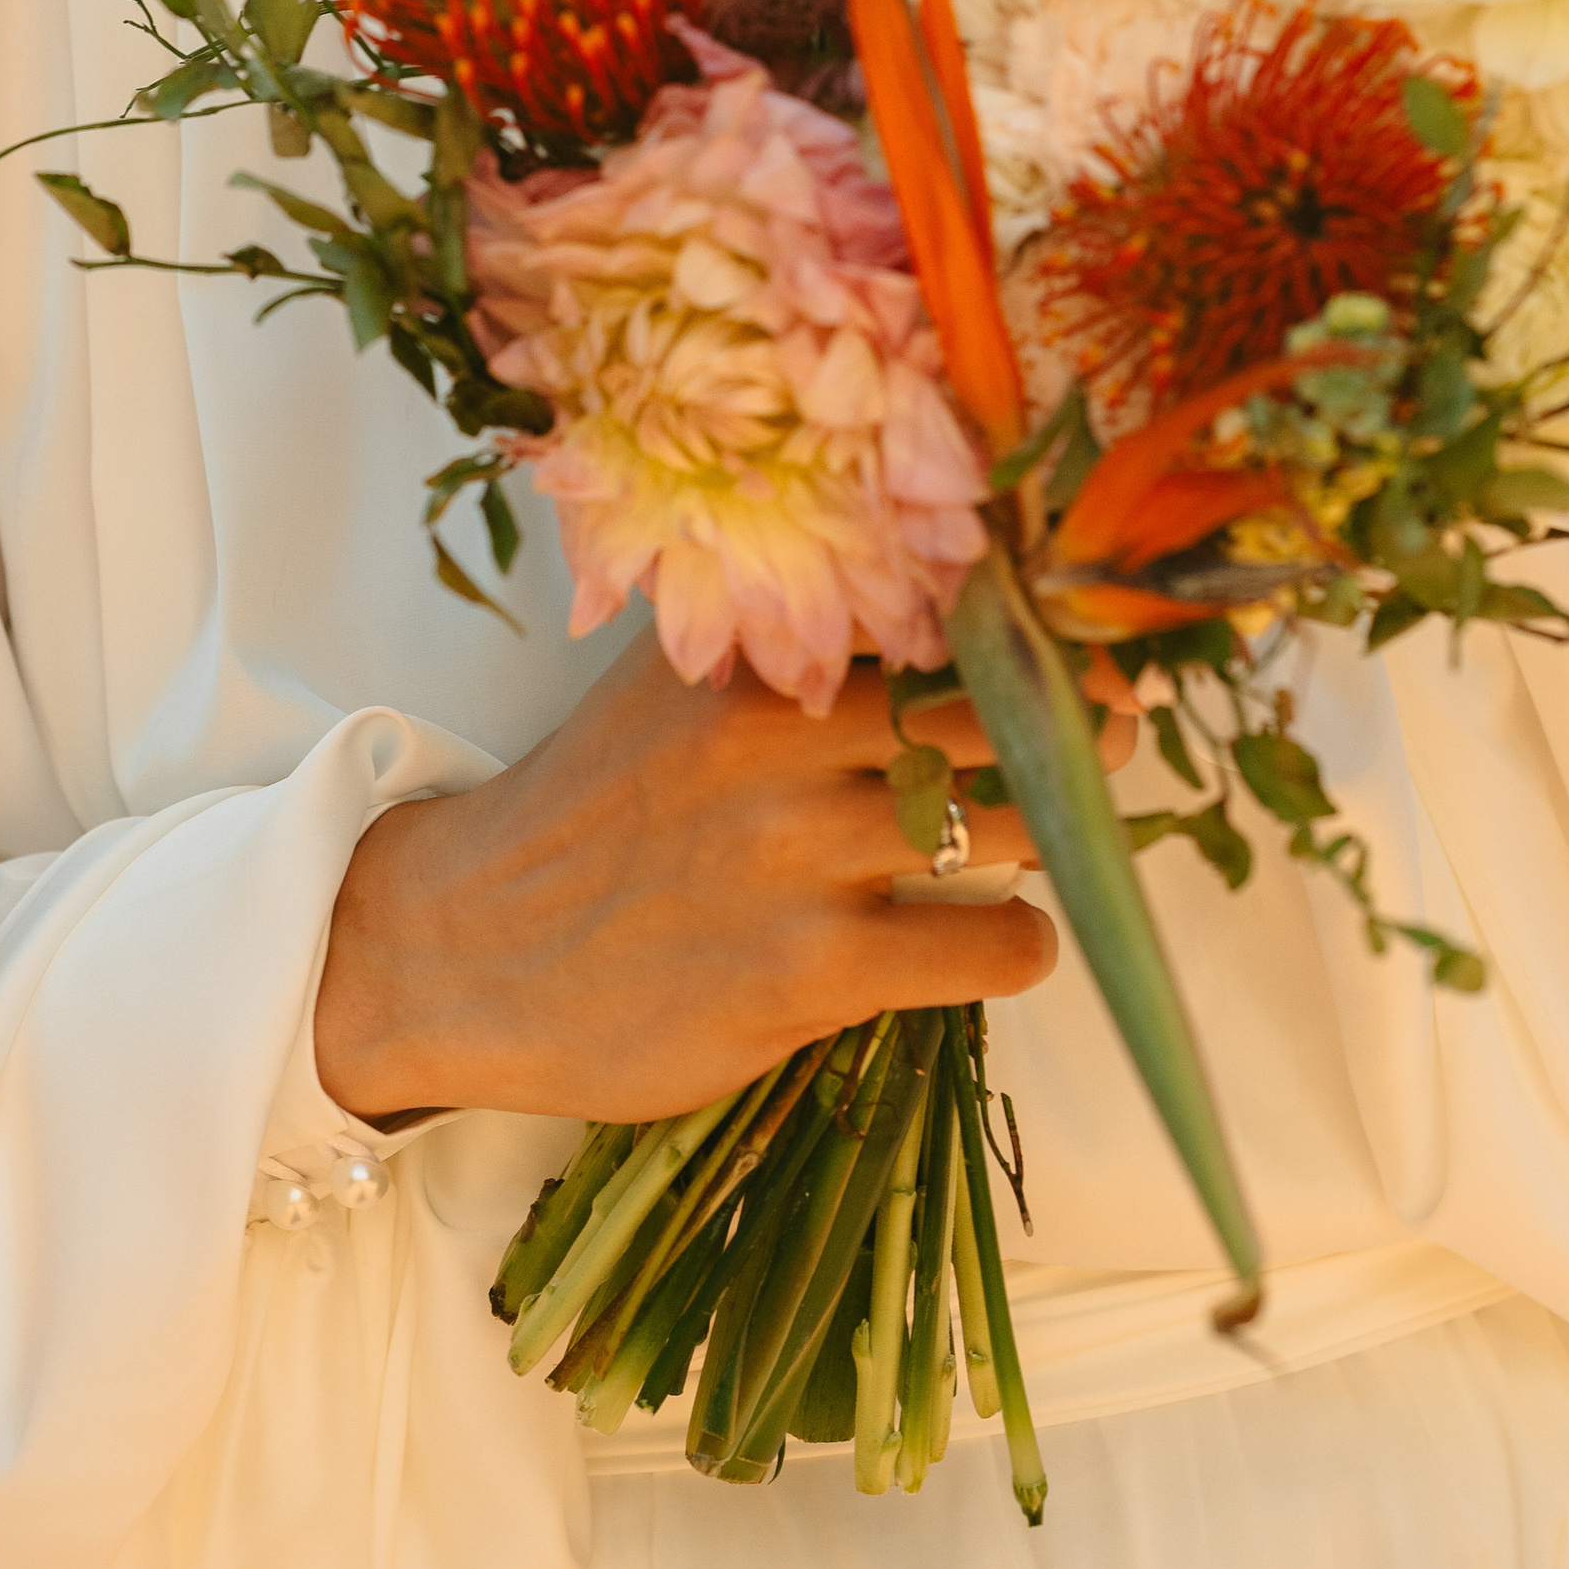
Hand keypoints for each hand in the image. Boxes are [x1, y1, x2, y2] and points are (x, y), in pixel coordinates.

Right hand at [315, 629, 1134, 1126]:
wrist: (461, 949)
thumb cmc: (585, 817)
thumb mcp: (667, 692)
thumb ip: (774, 644)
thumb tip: (920, 600)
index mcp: (745, 653)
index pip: (926, 598)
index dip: (1026, 613)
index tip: (1085, 623)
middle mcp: (776, 734)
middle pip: (992, 704)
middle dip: (1074, 718)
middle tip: (1108, 732)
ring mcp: (794, 853)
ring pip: (1004, 819)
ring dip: (1057, 833)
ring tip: (1057, 839)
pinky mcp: (808, 970)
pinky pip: (982, 945)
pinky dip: (1019, 944)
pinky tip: (1001, 940)